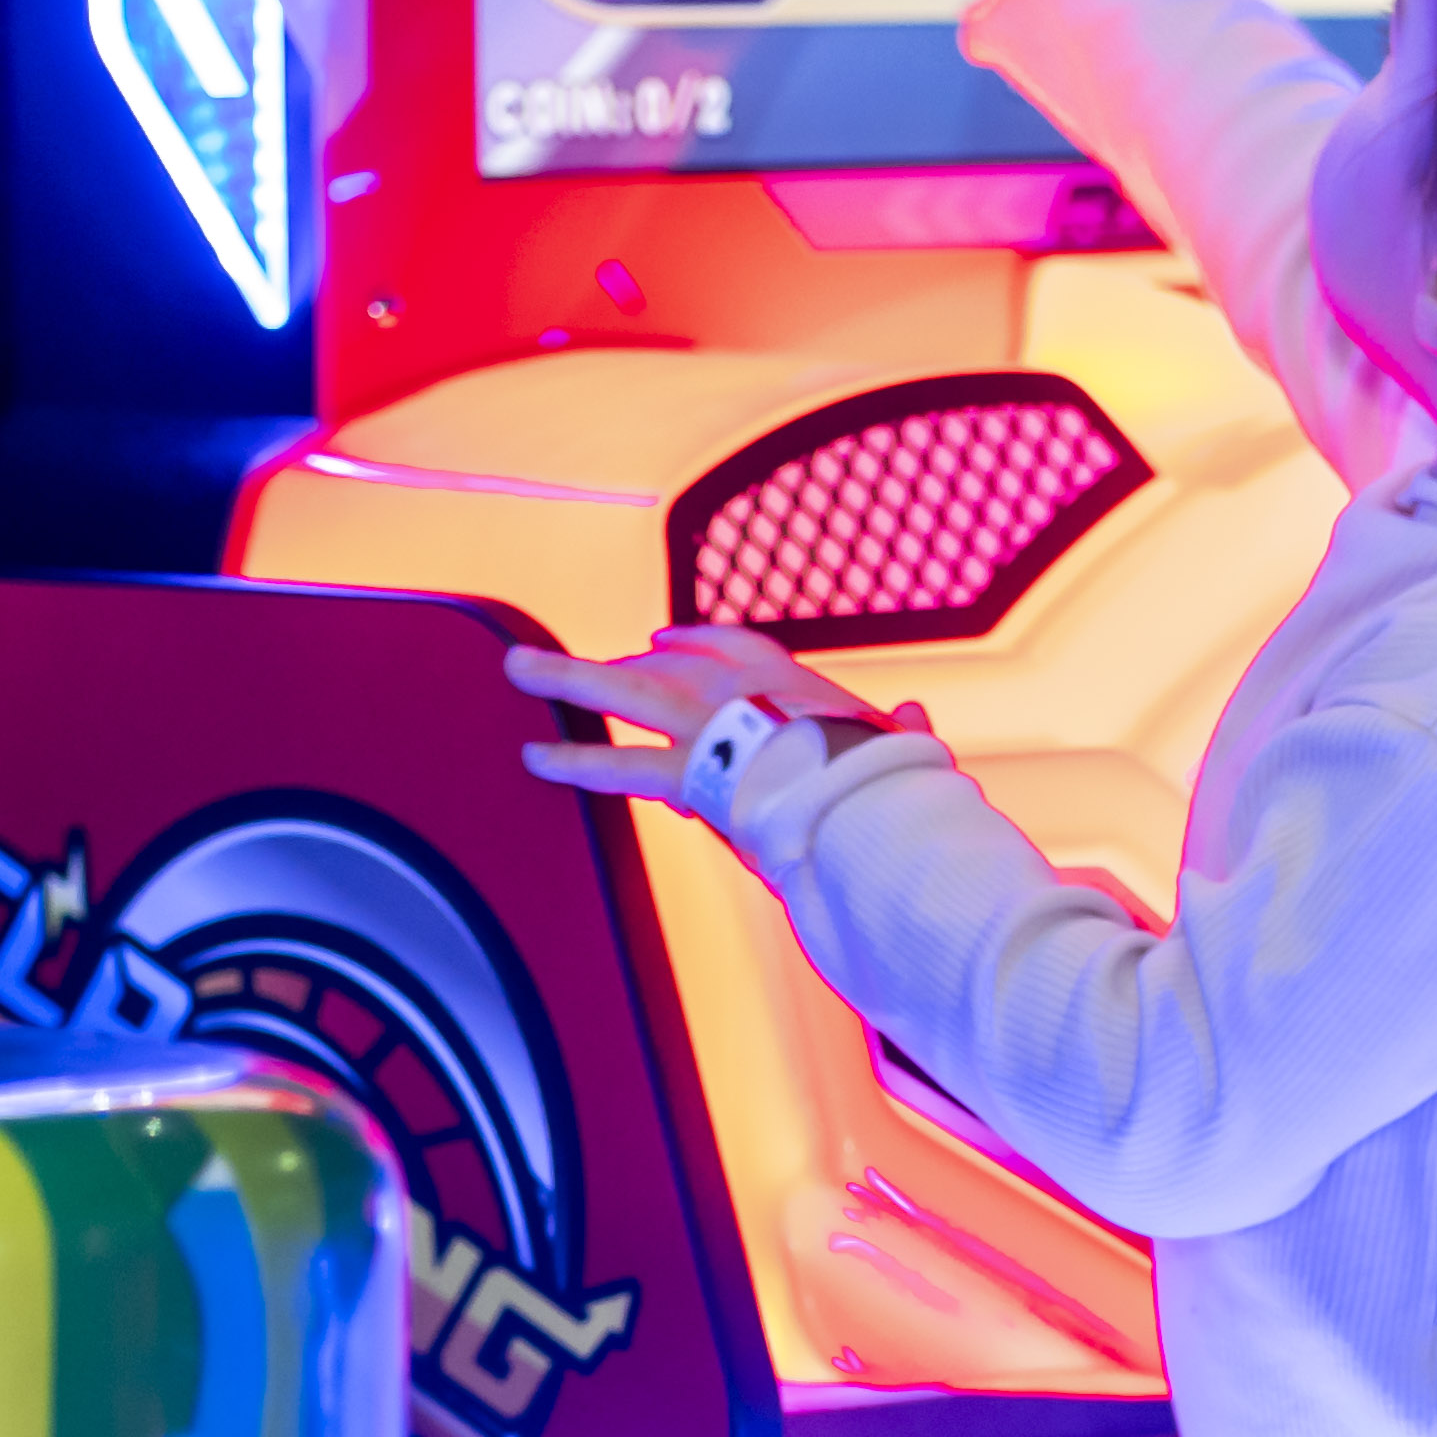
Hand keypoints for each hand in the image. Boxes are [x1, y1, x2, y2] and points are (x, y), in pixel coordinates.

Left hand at [511, 624, 907, 810]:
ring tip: (519, 667)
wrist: (869, 799)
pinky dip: (577, 762)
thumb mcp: (905, 744)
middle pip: (672, 662)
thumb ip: (902, 730)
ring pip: (627, 691)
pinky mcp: (689, 770)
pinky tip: (538, 758)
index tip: (664, 638)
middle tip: (583, 662)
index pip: (740, 648)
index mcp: (798, 684)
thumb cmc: (896, 778)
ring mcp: (712, 724)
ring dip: (568, 677)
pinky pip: (619, 765)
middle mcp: (747, 690)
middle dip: (626, 661)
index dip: (698, 641)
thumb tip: (918, 717)